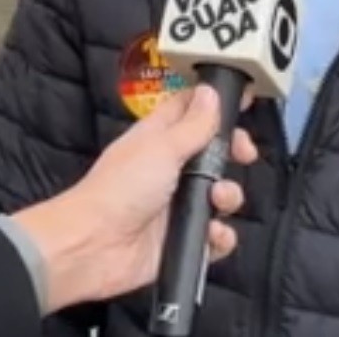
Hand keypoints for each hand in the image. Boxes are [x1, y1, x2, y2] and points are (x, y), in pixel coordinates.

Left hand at [10, 85, 256, 311]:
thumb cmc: (119, 189)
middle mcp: (169, 169)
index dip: (215, 104)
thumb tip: (211, 92)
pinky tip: (212, 233)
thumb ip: (193, 124)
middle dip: (234, 153)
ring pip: (219, 195)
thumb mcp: (162, 148)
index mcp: (158, 138)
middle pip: (213, 153)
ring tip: (217, 199)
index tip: (242, 102)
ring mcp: (175, 206)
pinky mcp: (180, 239)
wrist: (94, 246)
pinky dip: (219, 236)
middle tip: (244, 154)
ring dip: (229, 196)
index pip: (190, 110)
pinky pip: (214, 236)